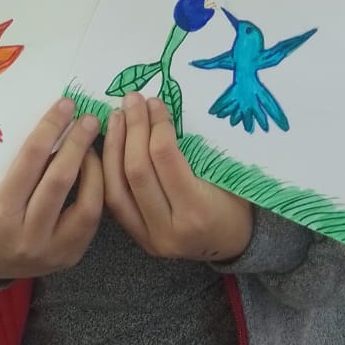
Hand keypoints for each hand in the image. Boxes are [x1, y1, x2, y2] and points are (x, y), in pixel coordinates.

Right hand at [0, 97, 102, 279]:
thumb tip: (59, 122)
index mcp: (2, 212)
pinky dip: (97, 191)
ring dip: (95, 168)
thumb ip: (25, 163)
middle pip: (60, 181)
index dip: (50, 127)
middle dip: (77, 144)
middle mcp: (27, 235)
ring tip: (94, 145)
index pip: (31, 160)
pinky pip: (93, 220)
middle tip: (89, 119)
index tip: (66, 105)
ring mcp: (52, 251)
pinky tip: (97, 172)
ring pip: (86, 205)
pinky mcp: (71, 257)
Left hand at [103, 92, 252, 262]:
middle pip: (137, 171)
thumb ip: (194, 148)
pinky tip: (109, 144)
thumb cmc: (235, 201)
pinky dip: (109, 169)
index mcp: (197, 210)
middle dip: (133, 129)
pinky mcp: (139, 238)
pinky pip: (114, 201)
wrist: (232, 243)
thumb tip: (159, 109)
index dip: (156, 125)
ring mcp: (151, 238)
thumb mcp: (227, 173)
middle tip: (132, 100)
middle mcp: (170, 230)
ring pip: (117, 187)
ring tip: (117, 116)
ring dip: (114, 146)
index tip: (154, 102)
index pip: (164, 158)